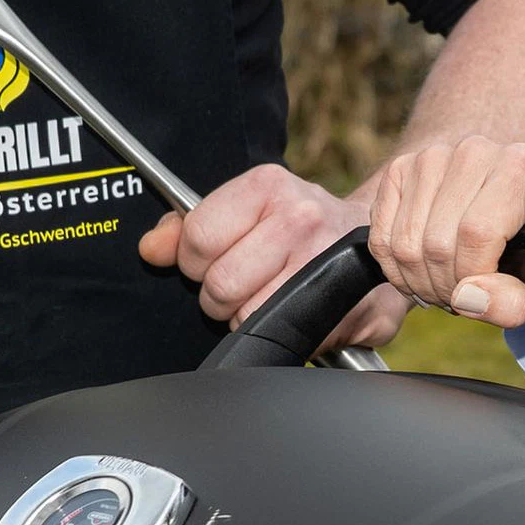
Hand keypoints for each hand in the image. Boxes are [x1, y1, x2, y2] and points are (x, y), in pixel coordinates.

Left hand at [136, 163, 402, 348]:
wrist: (373, 238)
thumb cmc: (298, 227)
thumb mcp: (243, 211)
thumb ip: (187, 229)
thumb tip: (151, 249)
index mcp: (267, 186)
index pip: (198, 238)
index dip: (195, 262)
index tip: (213, 262)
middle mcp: (300, 217)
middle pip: (221, 284)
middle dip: (222, 298)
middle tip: (244, 287)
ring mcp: (327, 261)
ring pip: (250, 317)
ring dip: (251, 320)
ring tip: (271, 299)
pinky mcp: (346, 303)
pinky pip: (288, 339)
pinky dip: (285, 336)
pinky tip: (296, 314)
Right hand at [362, 138, 524, 356]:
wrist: (509, 216)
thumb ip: (515, 303)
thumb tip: (467, 298)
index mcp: (520, 167)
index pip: (477, 233)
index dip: (471, 277)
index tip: (479, 295)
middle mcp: (474, 151)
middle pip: (437, 242)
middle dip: (444, 287)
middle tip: (459, 298)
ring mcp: (431, 157)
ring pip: (405, 243)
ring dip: (419, 283)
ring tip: (442, 287)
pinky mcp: (398, 171)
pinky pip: (381, 237)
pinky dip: (394, 269)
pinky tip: (420, 272)